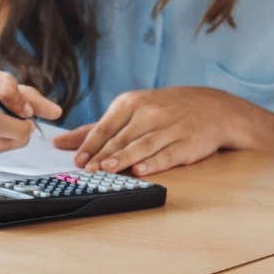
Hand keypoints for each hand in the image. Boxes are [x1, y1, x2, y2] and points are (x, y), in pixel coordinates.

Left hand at [53, 86, 264, 176]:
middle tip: (88, 170)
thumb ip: (97, 129)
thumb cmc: (165, 110)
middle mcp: (150, 113)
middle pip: (122, 137)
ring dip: (124, 158)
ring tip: (107, 170)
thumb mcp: (132, 110)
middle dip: (103, 155)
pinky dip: (154, 163)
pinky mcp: (187, 143)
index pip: (106, 126)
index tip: (77, 161)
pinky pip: (167, 154)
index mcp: (132, 102)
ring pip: (142, 145)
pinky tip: (140, 171)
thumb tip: (61, 143)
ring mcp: (170, 127)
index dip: (90, 144)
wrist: (212, 108)